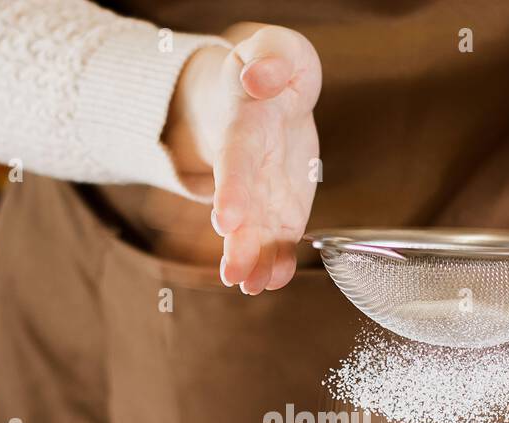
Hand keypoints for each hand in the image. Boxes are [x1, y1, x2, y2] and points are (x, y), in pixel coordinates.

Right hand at [165, 23, 320, 292]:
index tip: (227, 220)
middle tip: (232, 273)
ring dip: (252, 262)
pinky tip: (274, 280)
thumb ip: (271, 58)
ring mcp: (261, 193)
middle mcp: (247, 168)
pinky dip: (277, 262)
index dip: (234, 190)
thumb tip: (259, 75)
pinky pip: (279, 240)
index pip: (237, 160)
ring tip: (251, 287)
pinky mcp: (281, 209)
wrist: (264, 96)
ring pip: (254, 233)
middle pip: (241, 208)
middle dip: (237, 242)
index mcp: (245, 126)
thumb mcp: (275, 48)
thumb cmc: (272, 69)